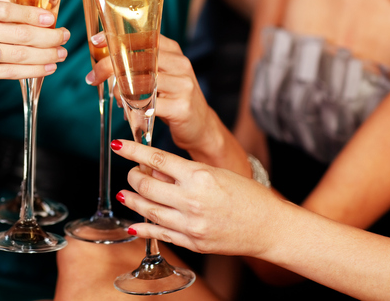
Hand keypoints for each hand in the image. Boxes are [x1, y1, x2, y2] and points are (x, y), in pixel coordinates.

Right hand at [0, 0, 68, 93]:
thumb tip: (35, 15)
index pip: (11, 9)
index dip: (37, 15)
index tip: (54, 18)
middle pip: (21, 33)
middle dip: (49, 36)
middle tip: (65, 36)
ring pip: (19, 54)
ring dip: (46, 55)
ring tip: (61, 54)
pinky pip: (10, 72)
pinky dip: (33, 71)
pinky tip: (47, 68)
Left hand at [85, 33, 217, 152]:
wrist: (201, 127)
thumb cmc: (173, 100)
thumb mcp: (161, 77)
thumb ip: (141, 66)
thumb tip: (105, 61)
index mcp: (173, 52)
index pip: (144, 37)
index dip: (118, 37)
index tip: (97, 40)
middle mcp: (180, 64)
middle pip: (138, 58)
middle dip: (109, 66)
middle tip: (93, 76)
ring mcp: (182, 85)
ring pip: (141, 82)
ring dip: (118, 90)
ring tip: (113, 97)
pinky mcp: (181, 107)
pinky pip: (148, 106)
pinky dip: (132, 110)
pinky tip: (127, 113)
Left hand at [111, 139, 278, 257]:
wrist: (270, 227)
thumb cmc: (248, 195)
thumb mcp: (215, 173)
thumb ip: (183, 171)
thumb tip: (154, 167)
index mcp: (199, 176)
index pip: (156, 159)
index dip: (133, 151)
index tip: (119, 146)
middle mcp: (192, 200)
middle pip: (147, 185)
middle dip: (132, 176)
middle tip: (130, 172)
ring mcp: (190, 224)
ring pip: (149, 210)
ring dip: (132, 200)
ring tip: (123, 194)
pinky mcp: (192, 242)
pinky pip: (160, 234)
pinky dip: (143, 228)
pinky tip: (133, 223)